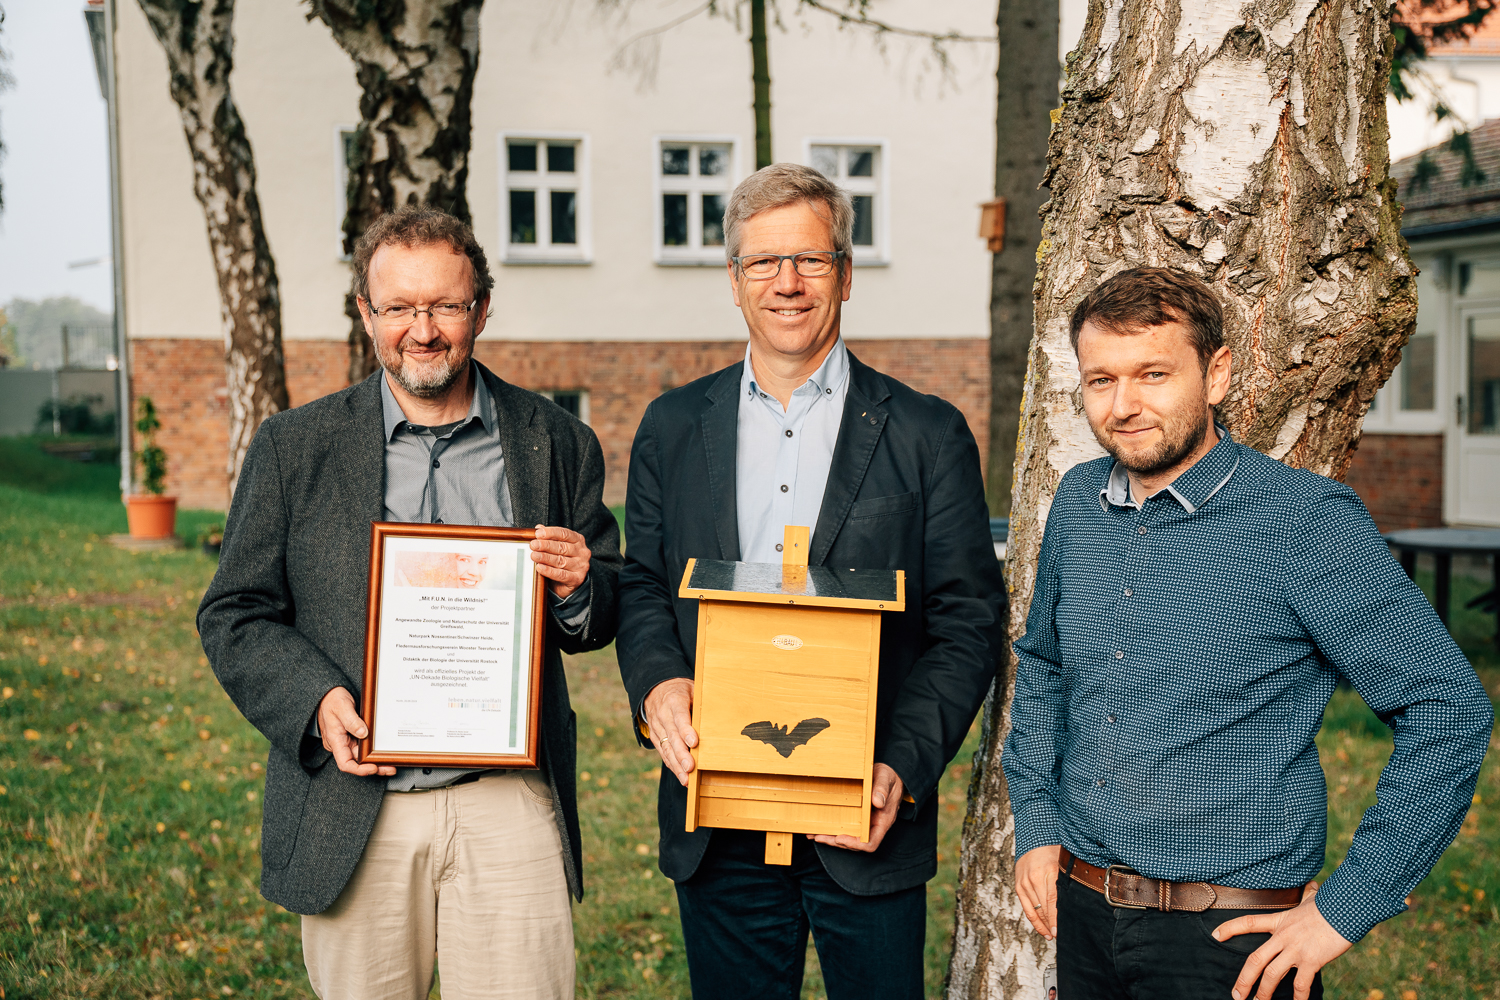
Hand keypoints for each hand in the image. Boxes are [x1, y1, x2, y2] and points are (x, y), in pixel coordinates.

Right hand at [317, 687, 395, 777]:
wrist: (328, 694)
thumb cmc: (331, 700)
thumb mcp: (341, 707)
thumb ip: (351, 721)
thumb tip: (363, 733)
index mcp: (335, 740)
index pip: (345, 763)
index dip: (359, 769)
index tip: (373, 768)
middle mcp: (341, 744)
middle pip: (357, 762)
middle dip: (374, 767)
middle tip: (390, 768)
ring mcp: (348, 740)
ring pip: (362, 755)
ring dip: (376, 761)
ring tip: (390, 764)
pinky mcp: (353, 736)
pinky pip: (364, 747)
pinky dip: (373, 751)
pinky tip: (383, 752)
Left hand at [530, 525, 590, 599]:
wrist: (570, 581)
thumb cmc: (563, 560)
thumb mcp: (558, 547)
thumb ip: (550, 537)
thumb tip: (539, 528)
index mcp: (578, 540)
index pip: (564, 533)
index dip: (551, 532)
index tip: (538, 533)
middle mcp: (582, 552)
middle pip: (562, 547)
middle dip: (546, 545)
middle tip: (533, 545)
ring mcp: (581, 566)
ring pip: (561, 561)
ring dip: (545, 558)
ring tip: (534, 556)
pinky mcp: (577, 579)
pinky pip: (561, 574)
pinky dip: (549, 571)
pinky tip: (540, 567)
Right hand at [643, 677, 696, 784]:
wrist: (654, 690)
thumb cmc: (681, 691)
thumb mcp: (692, 689)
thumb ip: (701, 703)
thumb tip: (720, 718)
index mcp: (674, 700)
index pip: (680, 717)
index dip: (686, 730)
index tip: (694, 743)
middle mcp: (663, 715)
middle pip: (672, 736)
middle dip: (681, 754)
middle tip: (690, 767)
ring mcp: (657, 727)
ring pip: (666, 748)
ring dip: (676, 764)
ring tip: (686, 778)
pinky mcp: (655, 737)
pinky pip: (663, 752)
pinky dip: (672, 764)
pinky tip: (681, 775)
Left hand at [811, 764, 903, 851]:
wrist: (890, 773)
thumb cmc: (890, 777)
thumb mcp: (886, 779)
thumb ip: (882, 790)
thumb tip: (877, 802)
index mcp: (883, 821)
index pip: (870, 843)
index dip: (855, 844)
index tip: (840, 838)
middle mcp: (873, 825)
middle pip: (856, 843)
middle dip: (837, 842)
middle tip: (820, 837)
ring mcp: (865, 822)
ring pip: (849, 836)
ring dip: (831, 838)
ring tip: (814, 834)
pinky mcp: (858, 816)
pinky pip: (846, 826)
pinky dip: (833, 828)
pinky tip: (820, 826)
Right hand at [1015, 844, 1059, 938]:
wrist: (1034, 839)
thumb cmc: (1053, 850)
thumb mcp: (1064, 863)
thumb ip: (1068, 881)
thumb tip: (1080, 903)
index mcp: (1049, 872)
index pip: (1053, 901)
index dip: (1056, 919)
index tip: (1059, 933)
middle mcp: (1034, 878)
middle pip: (1043, 909)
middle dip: (1052, 925)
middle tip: (1061, 937)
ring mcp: (1025, 883)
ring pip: (1035, 911)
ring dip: (1043, 926)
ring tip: (1051, 937)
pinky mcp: (1019, 886)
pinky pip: (1027, 909)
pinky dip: (1034, 921)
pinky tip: (1042, 930)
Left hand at [1216, 882, 1351, 999]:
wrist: (1345, 908)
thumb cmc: (1330, 904)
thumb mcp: (1312, 898)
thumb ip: (1307, 895)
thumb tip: (1312, 886)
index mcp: (1279, 921)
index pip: (1248, 922)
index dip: (1229, 928)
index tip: (1215, 935)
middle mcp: (1283, 937)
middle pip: (1255, 960)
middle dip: (1244, 980)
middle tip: (1237, 995)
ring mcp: (1296, 950)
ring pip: (1272, 975)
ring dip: (1264, 992)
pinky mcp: (1312, 960)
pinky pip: (1301, 984)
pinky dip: (1298, 998)